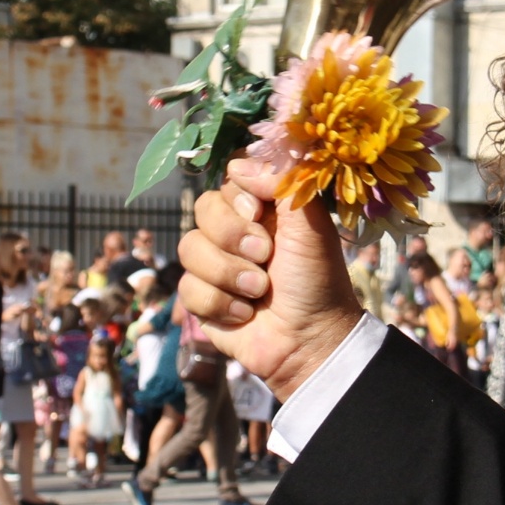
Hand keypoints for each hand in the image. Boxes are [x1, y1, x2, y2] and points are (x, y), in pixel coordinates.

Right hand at [177, 157, 363, 400]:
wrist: (309, 340)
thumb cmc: (316, 281)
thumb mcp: (310, 225)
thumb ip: (283, 182)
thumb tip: (240, 163)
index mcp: (261, 208)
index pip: (228, 180)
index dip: (238, 197)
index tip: (260, 214)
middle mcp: (235, 231)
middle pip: (203, 209)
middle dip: (233, 237)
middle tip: (265, 258)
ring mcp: (215, 264)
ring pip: (189, 248)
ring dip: (229, 274)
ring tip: (258, 292)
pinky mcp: (202, 298)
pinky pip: (188, 287)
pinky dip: (220, 303)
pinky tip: (245, 314)